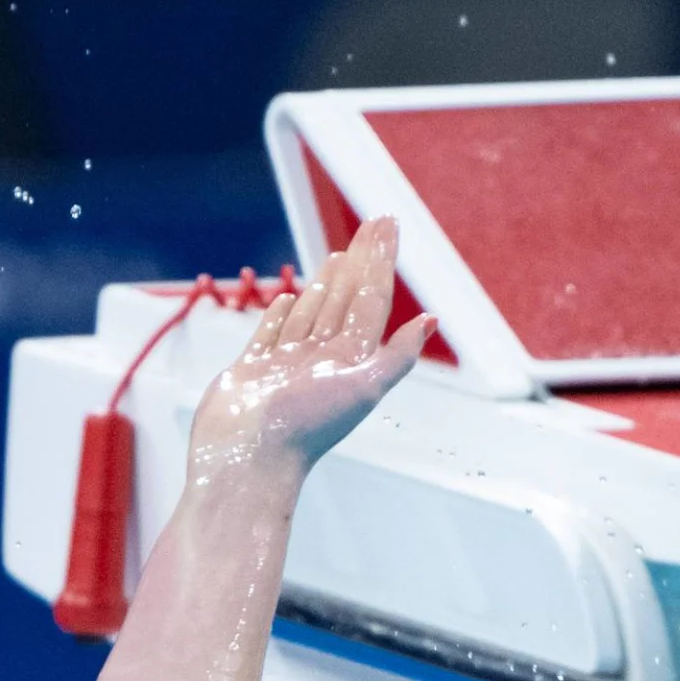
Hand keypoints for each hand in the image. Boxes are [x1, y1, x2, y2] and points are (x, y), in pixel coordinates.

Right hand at [186, 217, 434, 486]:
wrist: (248, 457)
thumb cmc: (305, 427)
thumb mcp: (362, 387)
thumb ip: (397, 355)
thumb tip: (431, 320)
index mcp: (351, 362)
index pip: (372, 299)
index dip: (382, 260)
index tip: (387, 223)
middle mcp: (322, 361)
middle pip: (348, 299)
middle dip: (362, 261)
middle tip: (374, 223)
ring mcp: (287, 365)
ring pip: (313, 313)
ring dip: (327, 284)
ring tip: (338, 256)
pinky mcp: (254, 371)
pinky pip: (272, 334)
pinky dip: (283, 314)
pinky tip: (289, 296)